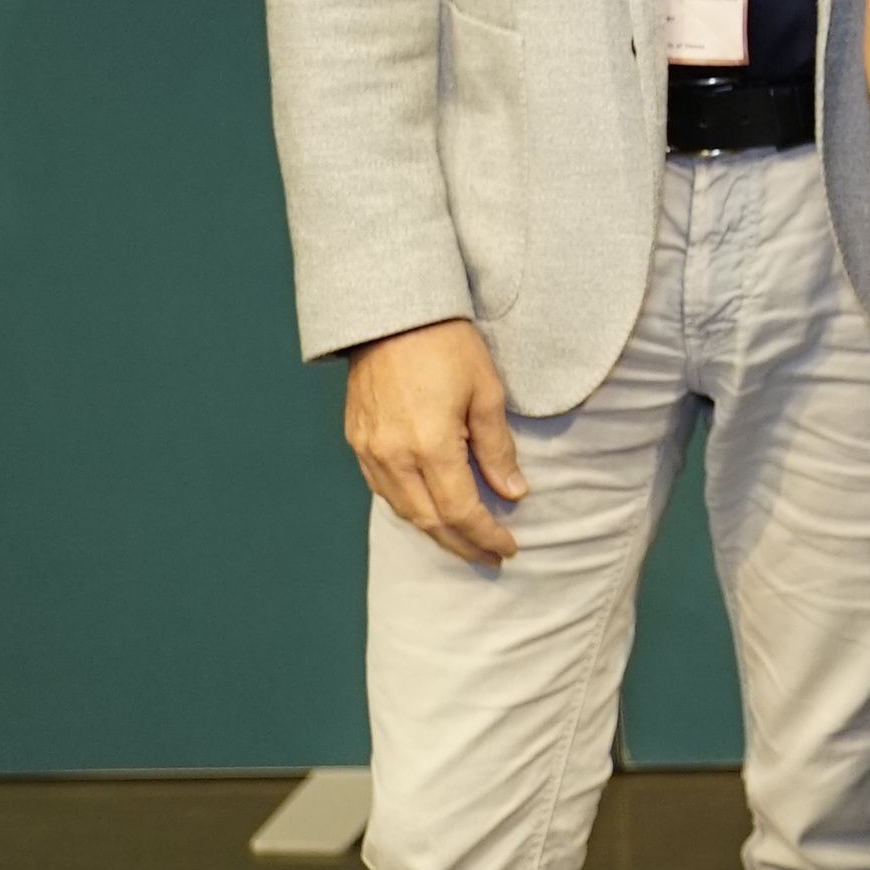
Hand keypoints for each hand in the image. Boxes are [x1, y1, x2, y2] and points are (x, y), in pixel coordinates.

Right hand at [345, 319, 525, 566]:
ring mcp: (369, 451)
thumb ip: (497, 449)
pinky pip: (382, 489)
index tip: (509, 547)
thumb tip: (513, 493)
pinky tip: (429, 510)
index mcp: (430, 445)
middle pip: (429, 521)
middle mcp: (393, 456)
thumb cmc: (446, 345)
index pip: (461, 511)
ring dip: (435, 531)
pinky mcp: (356, 440)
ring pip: (402, 510)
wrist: (391, 313)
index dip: (486, 535)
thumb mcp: (487, 393)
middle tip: (490, 556)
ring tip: (464, 541)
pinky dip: (409, 507)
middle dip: (462, 545)